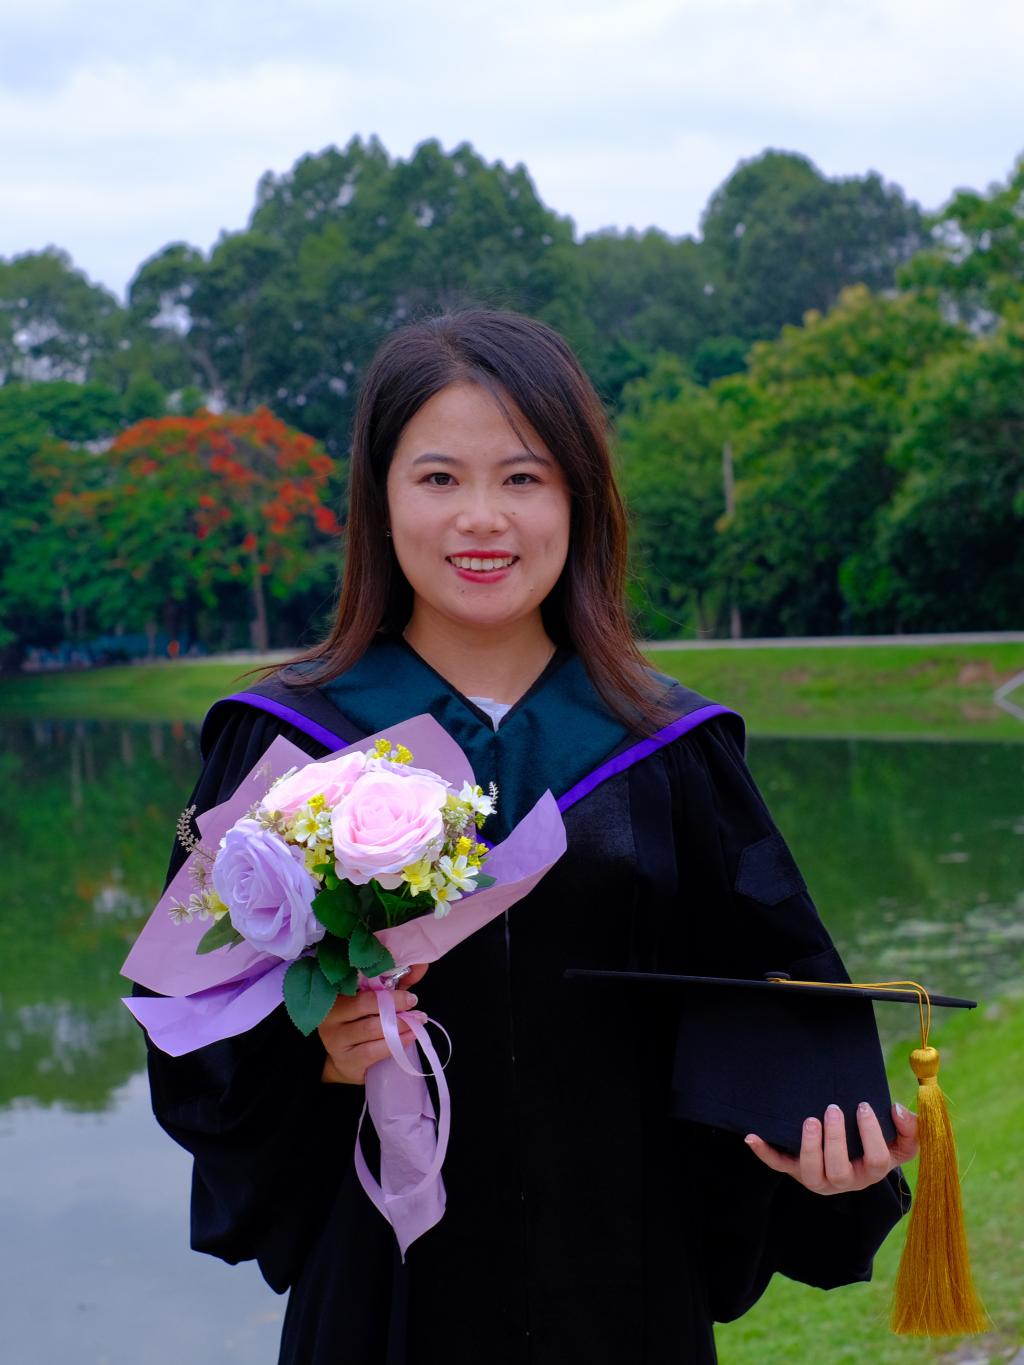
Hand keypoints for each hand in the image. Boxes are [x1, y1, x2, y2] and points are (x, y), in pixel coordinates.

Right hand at [318, 963, 429, 1085]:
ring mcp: (335, 1040)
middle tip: (414, 1003)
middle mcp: (330, 1016)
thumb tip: (419, 968)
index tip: (408, 994)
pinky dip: (394, 1043)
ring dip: (398, 1024)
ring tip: (416, 1022)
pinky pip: (373, 1051)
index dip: (385, 988)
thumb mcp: (372, 1002)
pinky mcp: (346, 1060)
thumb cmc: (361, 1023)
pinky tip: (409, 1038)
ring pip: (370, 1028)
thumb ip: (391, 984)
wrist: (346, 1060)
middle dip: (394, 1004)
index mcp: (335, 995)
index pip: (359, 985)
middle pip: (364, 1005)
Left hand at [744, 1101, 918, 1193]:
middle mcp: (845, 1181)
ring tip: (810, 1121)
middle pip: (840, 1173)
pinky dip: (765, 1152)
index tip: (863, 1106)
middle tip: (833, 1109)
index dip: (871, 1134)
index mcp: (873, 1172)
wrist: (851, 1153)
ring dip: (809, 1148)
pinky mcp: (796, 1169)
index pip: (877, 1161)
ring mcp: (819, 1178)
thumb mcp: (900, 1139)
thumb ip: (910, 1127)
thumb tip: (897, 1109)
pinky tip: (752, 1136)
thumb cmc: (876, 1142)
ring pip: (812, 1175)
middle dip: (836, 1141)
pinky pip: (779, 1165)